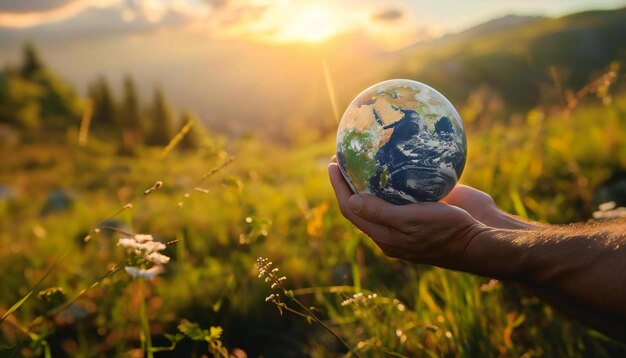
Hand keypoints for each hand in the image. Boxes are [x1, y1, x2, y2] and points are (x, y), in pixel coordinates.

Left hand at [328, 161, 485, 270]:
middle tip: (344, 153)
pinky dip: (397, 171)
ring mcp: (410, 215)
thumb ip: (380, 213)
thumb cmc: (447, 232)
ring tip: (365, 151)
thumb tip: (350, 201)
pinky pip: (406, 186)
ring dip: (370, 174)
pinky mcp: (427, 204)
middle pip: (363, 201)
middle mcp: (393, 226)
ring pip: (383, 193)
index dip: (339, 188)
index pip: (352, 210)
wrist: (483, 238)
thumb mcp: (411, 222)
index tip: (333, 164)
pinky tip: (398, 152)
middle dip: (350, 178)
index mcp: (385, 235)